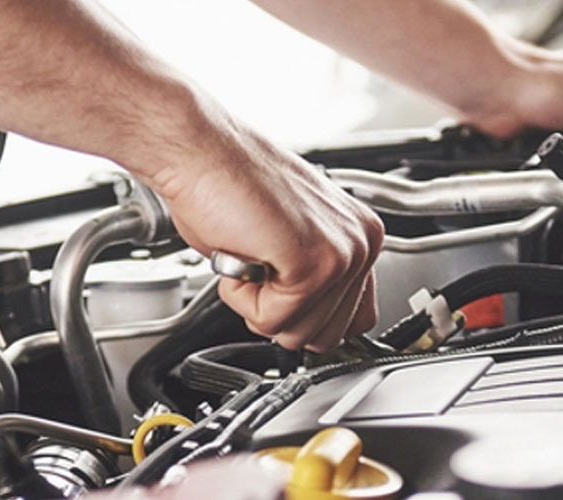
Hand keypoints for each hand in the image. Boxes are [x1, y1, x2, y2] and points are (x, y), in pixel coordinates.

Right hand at [135, 123, 382, 351]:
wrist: (201, 150)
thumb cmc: (228, 184)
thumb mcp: (287, 239)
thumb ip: (311, 279)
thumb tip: (309, 321)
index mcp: (360, 234)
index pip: (355, 320)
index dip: (305, 315)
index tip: (279, 284)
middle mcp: (361, 243)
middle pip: (327, 337)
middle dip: (279, 313)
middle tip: (259, 262)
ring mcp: (341, 254)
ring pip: (298, 334)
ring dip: (258, 304)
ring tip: (251, 252)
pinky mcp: (313, 264)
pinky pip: (272, 320)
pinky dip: (242, 296)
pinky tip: (242, 252)